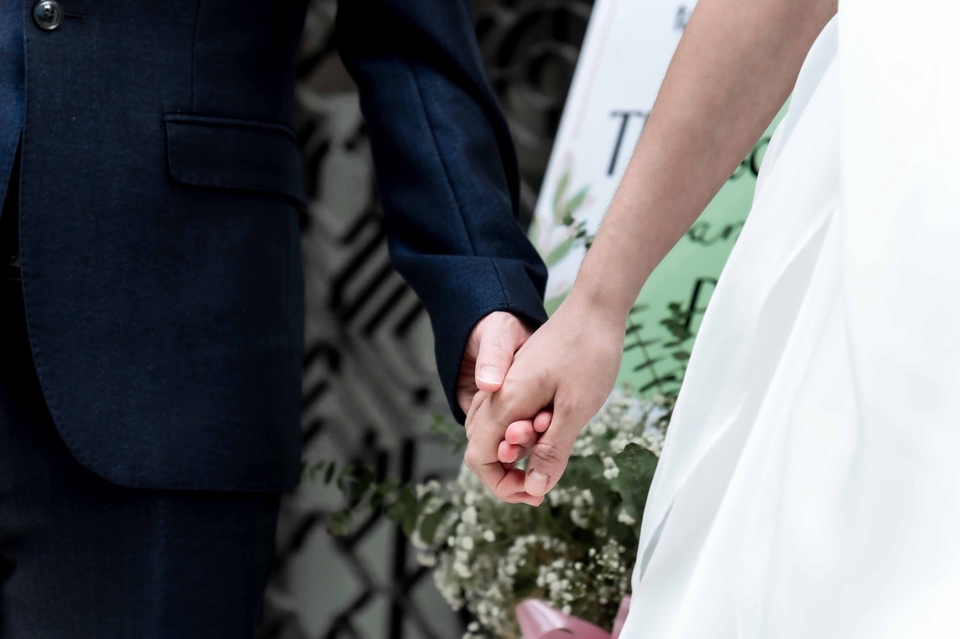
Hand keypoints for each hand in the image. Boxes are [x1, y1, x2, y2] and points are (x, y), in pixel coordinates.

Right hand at [464, 290, 624, 501]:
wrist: (596, 307)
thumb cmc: (588, 353)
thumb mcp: (575, 409)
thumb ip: (552, 450)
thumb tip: (535, 488)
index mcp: (505, 402)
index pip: (481, 458)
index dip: (503, 484)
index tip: (536, 492)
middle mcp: (497, 394)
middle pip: (482, 447)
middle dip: (510, 471)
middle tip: (549, 473)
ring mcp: (506, 383)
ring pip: (495, 430)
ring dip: (521, 448)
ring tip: (556, 437)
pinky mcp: (520, 378)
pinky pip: (509, 413)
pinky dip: (526, 429)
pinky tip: (553, 422)